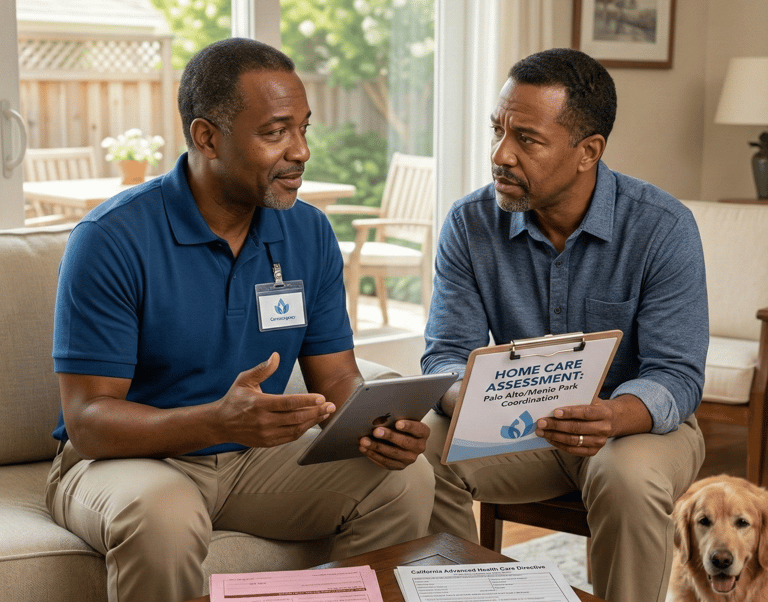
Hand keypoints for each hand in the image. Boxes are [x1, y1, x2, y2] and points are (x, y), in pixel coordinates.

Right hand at [217, 352, 335, 447]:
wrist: (220, 424)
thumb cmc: (234, 399)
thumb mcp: (244, 380)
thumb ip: (262, 369)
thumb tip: (276, 356)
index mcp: (259, 404)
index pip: (288, 403)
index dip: (307, 401)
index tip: (322, 397)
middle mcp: (264, 421)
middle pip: (296, 417)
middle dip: (316, 411)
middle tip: (331, 406)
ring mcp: (266, 433)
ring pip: (295, 429)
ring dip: (313, 421)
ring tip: (325, 413)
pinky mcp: (268, 442)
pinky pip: (290, 437)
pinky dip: (303, 429)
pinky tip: (311, 421)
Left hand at [358, 420, 430, 469]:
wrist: (404, 438)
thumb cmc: (402, 424)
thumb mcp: (404, 418)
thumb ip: (397, 416)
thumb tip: (380, 414)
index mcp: (423, 432)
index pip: (418, 429)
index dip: (408, 426)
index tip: (397, 423)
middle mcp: (419, 447)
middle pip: (404, 442)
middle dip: (389, 436)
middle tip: (376, 431)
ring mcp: (410, 458)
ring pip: (393, 454)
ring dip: (377, 447)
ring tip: (364, 441)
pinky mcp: (400, 466)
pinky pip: (386, 462)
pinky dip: (373, 455)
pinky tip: (364, 449)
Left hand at [535, 403, 613, 456]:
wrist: (612, 420)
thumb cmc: (596, 407)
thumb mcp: (591, 400)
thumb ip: (578, 401)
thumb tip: (555, 402)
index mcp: (603, 413)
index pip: (585, 413)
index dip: (570, 413)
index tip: (555, 412)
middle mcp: (603, 428)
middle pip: (576, 428)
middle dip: (556, 425)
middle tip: (541, 423)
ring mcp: (599, 442)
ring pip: (573, 440)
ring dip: (554, 436)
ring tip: (541, 431)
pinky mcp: (593, 451)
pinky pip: (574, 450)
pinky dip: (560, 444)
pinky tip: (550, 438)